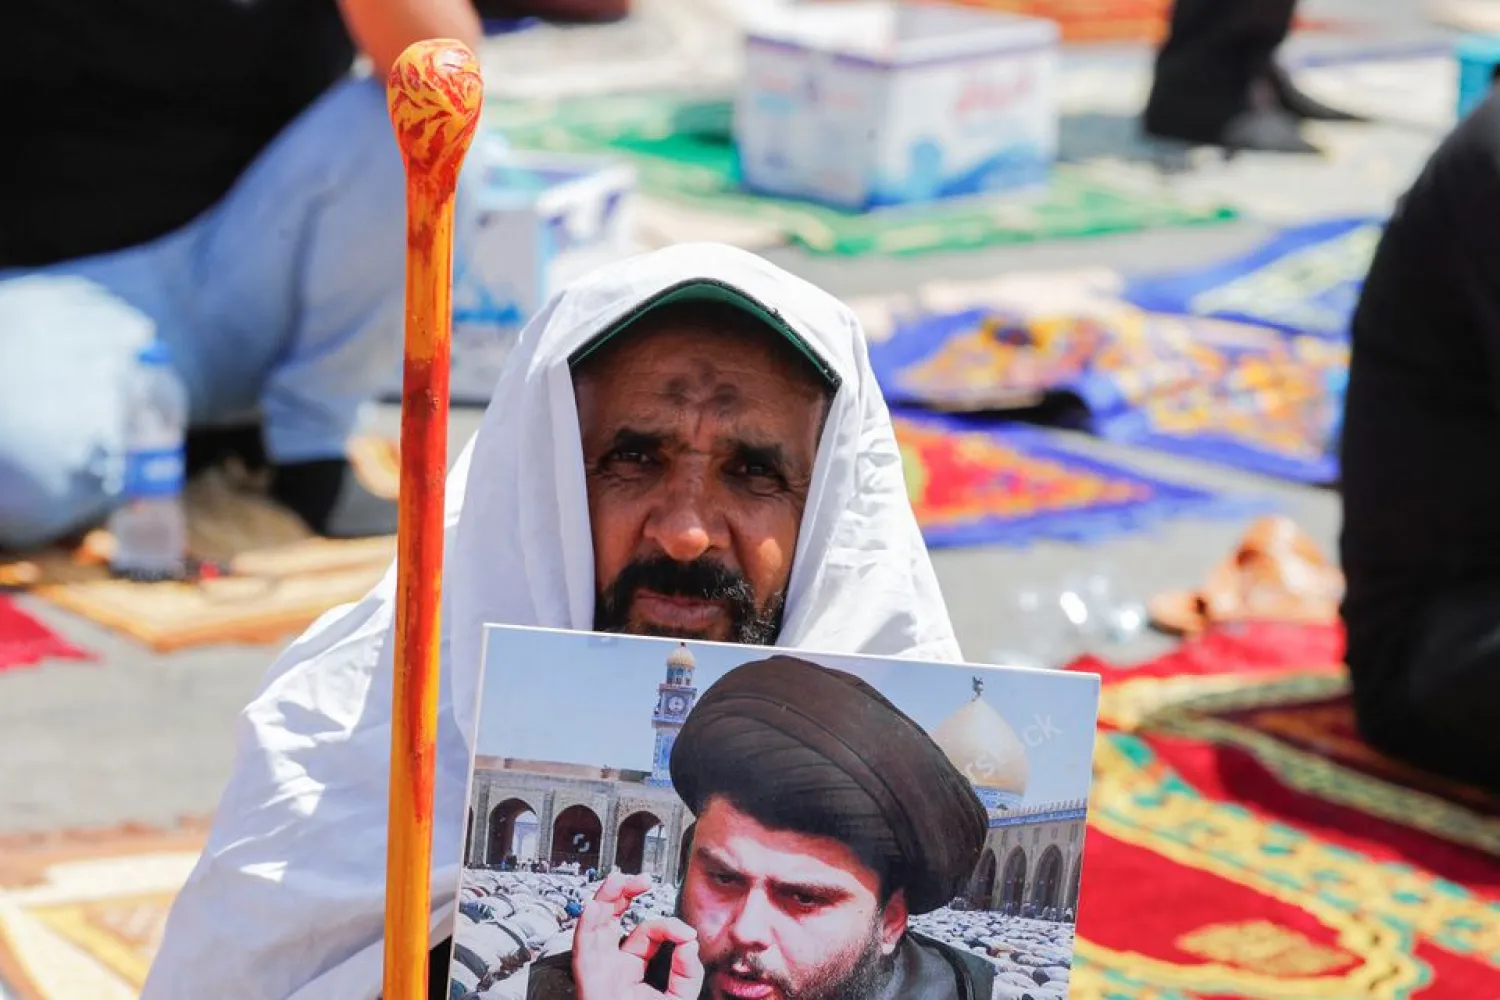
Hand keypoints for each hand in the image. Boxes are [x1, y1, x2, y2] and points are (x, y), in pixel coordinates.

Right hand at [572, 872, 703, 999]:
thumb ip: (687, 972)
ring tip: (618, 880)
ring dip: (603, 899)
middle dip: (623, 893)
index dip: (666, 925)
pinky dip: (588, 926)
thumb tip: (689, 941)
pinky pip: (583, 949)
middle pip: (611, 919)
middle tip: (641, 880)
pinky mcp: (588, 982)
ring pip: (593, 926)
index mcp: (631, 969)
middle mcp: (611, 966)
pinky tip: (598, 907)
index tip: (685, 932)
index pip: (646, 932)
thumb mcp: (677, 998)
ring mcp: (599, 972)